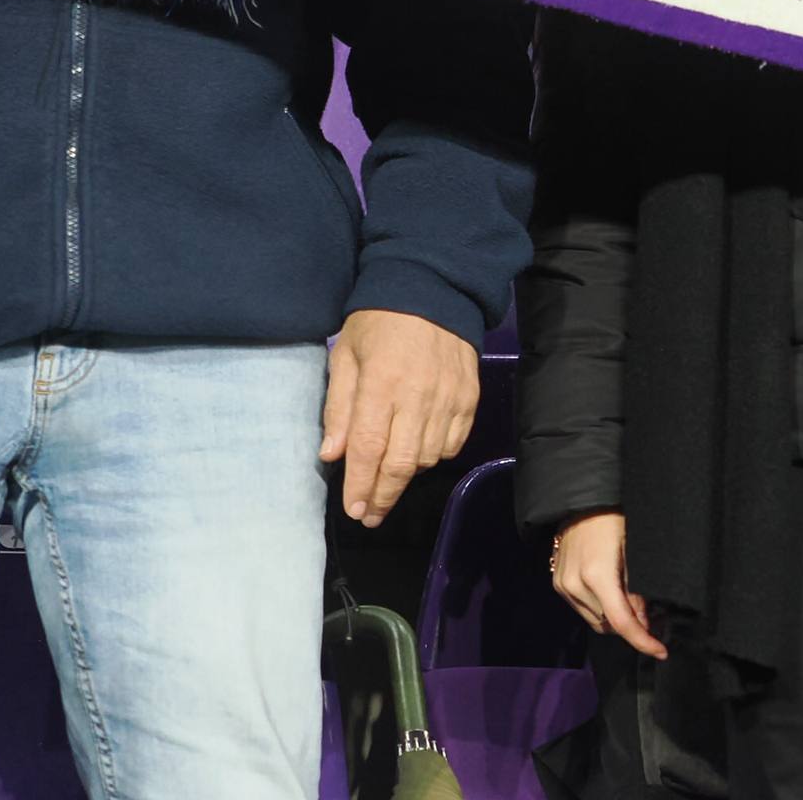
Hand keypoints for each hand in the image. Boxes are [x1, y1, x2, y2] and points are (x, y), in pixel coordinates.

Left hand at [320, 309, 477, 527]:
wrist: (433, 287)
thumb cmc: (378, 321)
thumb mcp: (346, 354)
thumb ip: (339, 406)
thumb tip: (332, 455)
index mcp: (382, 383)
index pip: (369, 448)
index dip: (360, 485)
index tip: (354, 510)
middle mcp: (419, 395)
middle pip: (403, 463)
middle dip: (384, 495)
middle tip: (369, 514)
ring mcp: (449, 398)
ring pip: (429, 457)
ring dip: (407, 476)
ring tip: (389, 477)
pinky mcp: (470, 397)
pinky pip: (453, 443)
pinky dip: (435, 455)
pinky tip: (418, 452)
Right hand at [550, 511, 666, 659]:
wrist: (580, 500)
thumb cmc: (613, 518)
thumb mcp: (633, 551)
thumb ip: (637, 590)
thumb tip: (645, 622)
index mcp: (597, 576)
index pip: (622, 623)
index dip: (643, 641)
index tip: (662, 651)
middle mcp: (575, 586)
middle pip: (608, 625)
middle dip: (631, 626)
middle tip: (652, 618)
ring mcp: (563, 586)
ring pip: (595, 620)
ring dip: (614, 618)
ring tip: (632, 604)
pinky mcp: (557, 583)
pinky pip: (583, 608)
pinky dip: (600, 608)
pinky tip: (612, 594)